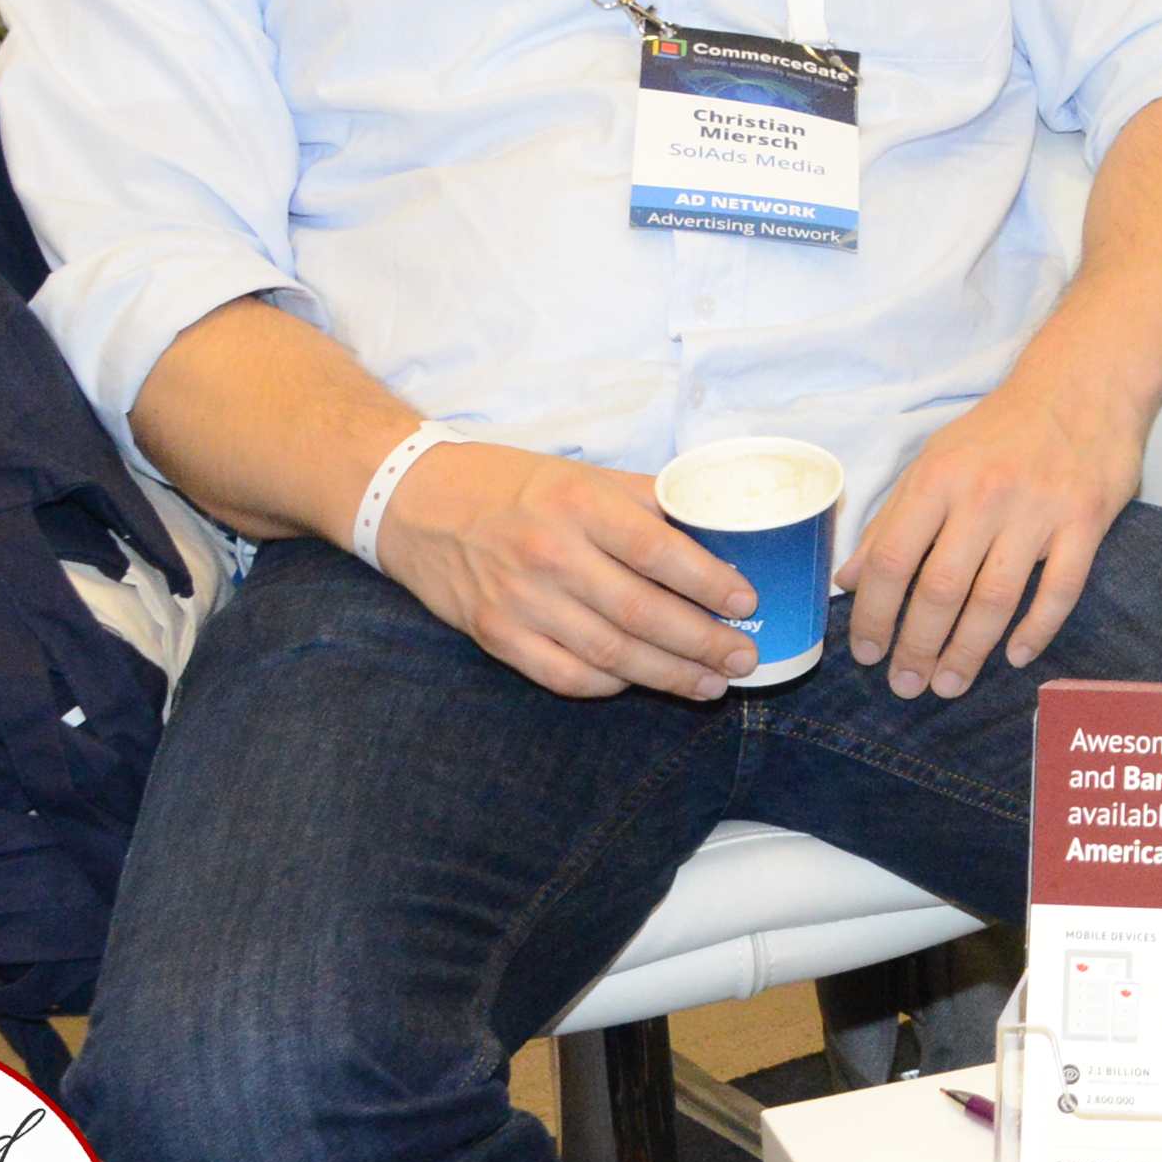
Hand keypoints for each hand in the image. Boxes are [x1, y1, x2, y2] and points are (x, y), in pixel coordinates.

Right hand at [377, 438, 758, 700]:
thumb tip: (718, 529)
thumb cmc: (512, 485)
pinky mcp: (494, 635)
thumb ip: (648, 502)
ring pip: (608, 653)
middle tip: (744, 656)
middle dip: (702, 642)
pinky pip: (564, 675)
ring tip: (712, 682)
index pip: (658, 551)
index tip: (746, 602)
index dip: (709, 582)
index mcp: (579, 504)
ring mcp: (518, 601)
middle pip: (640, 612)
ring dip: (668, 674)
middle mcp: (549, 554)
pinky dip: (609, 686)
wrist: (415, 501)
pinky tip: (642, 683)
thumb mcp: (584, 475)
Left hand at [846, 370, 1147, 697]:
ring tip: (949, 685)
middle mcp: (985, 495)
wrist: (1084, 385)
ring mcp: (1040, 510)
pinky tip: (1015, 656)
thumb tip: (848, 581)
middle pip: (941, 589)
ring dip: (968, 652)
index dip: (874, 614)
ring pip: (995, 599)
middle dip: (917, 647)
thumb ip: (891, 520)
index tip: (867, 653)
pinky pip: (1060, 589)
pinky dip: (1036, 629)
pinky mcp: (1087, 520)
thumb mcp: (934, 460)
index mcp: (939, 479)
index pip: (894, 559)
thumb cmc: (1000, 429)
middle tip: (906, 686)